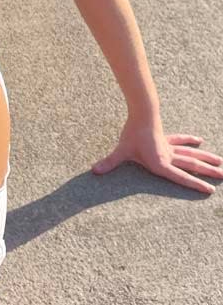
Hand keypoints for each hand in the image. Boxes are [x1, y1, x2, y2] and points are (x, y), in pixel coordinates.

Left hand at [92, 120, 222, 194]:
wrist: (141, 113)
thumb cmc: (131, 135)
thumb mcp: (121, 151)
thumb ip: (110, 162)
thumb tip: (94, 171)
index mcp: (161, 163)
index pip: (181, 177)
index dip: (195, 184)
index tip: (209, 190)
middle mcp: (169, 156)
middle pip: (192, 166)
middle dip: (208, 173)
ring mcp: (170, 147)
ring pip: (192, 154)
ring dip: (206, 158)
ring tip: (221, 163)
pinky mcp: (167, 138)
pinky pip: (181, 141)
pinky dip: (190, 140)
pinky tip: (199, 140)